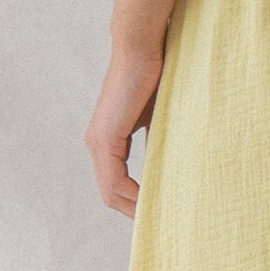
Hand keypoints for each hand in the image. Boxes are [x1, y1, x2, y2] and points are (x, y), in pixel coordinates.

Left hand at [84, 37, 164, 217]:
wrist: (142, 47)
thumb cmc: (156, 74)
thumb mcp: (159, 116)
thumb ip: (159, 141)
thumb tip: (172, 164)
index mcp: (109, 140)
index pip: (117, 185)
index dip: (135, 203)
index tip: (159, 211)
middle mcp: (97, 144)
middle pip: (111, 195)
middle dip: (134, 212)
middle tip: (161, 223)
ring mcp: (98, 142)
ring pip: (110, 192)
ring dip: (133, 208)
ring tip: (159, 218)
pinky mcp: (105, 138)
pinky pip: (114, 181)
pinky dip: (132, 196)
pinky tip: (151, 202)